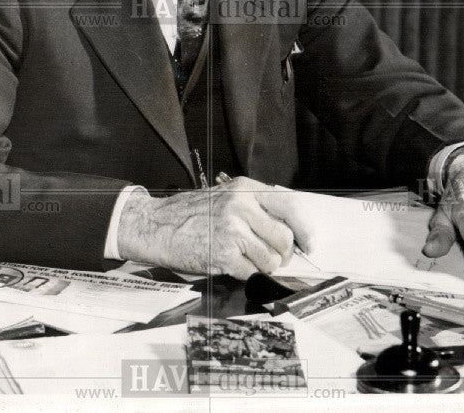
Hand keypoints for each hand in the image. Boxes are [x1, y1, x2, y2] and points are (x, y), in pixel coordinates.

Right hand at [115, 177, 312, 279]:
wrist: (155, 225)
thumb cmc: (191, 213)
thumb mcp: (225, 196)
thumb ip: (255, 207)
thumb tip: (291, 229)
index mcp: (244, 189)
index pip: (290, 207)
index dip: (305, 229)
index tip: (308, 244)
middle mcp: (240, 207)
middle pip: (284, 238)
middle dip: (284, 255)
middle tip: (275, 258)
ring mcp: (232, 231)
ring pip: (271, 260)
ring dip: (265, 266)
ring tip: (248, 260)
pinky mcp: (222, 255)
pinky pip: (251, 273)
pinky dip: (247, 274)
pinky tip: (232, 264)